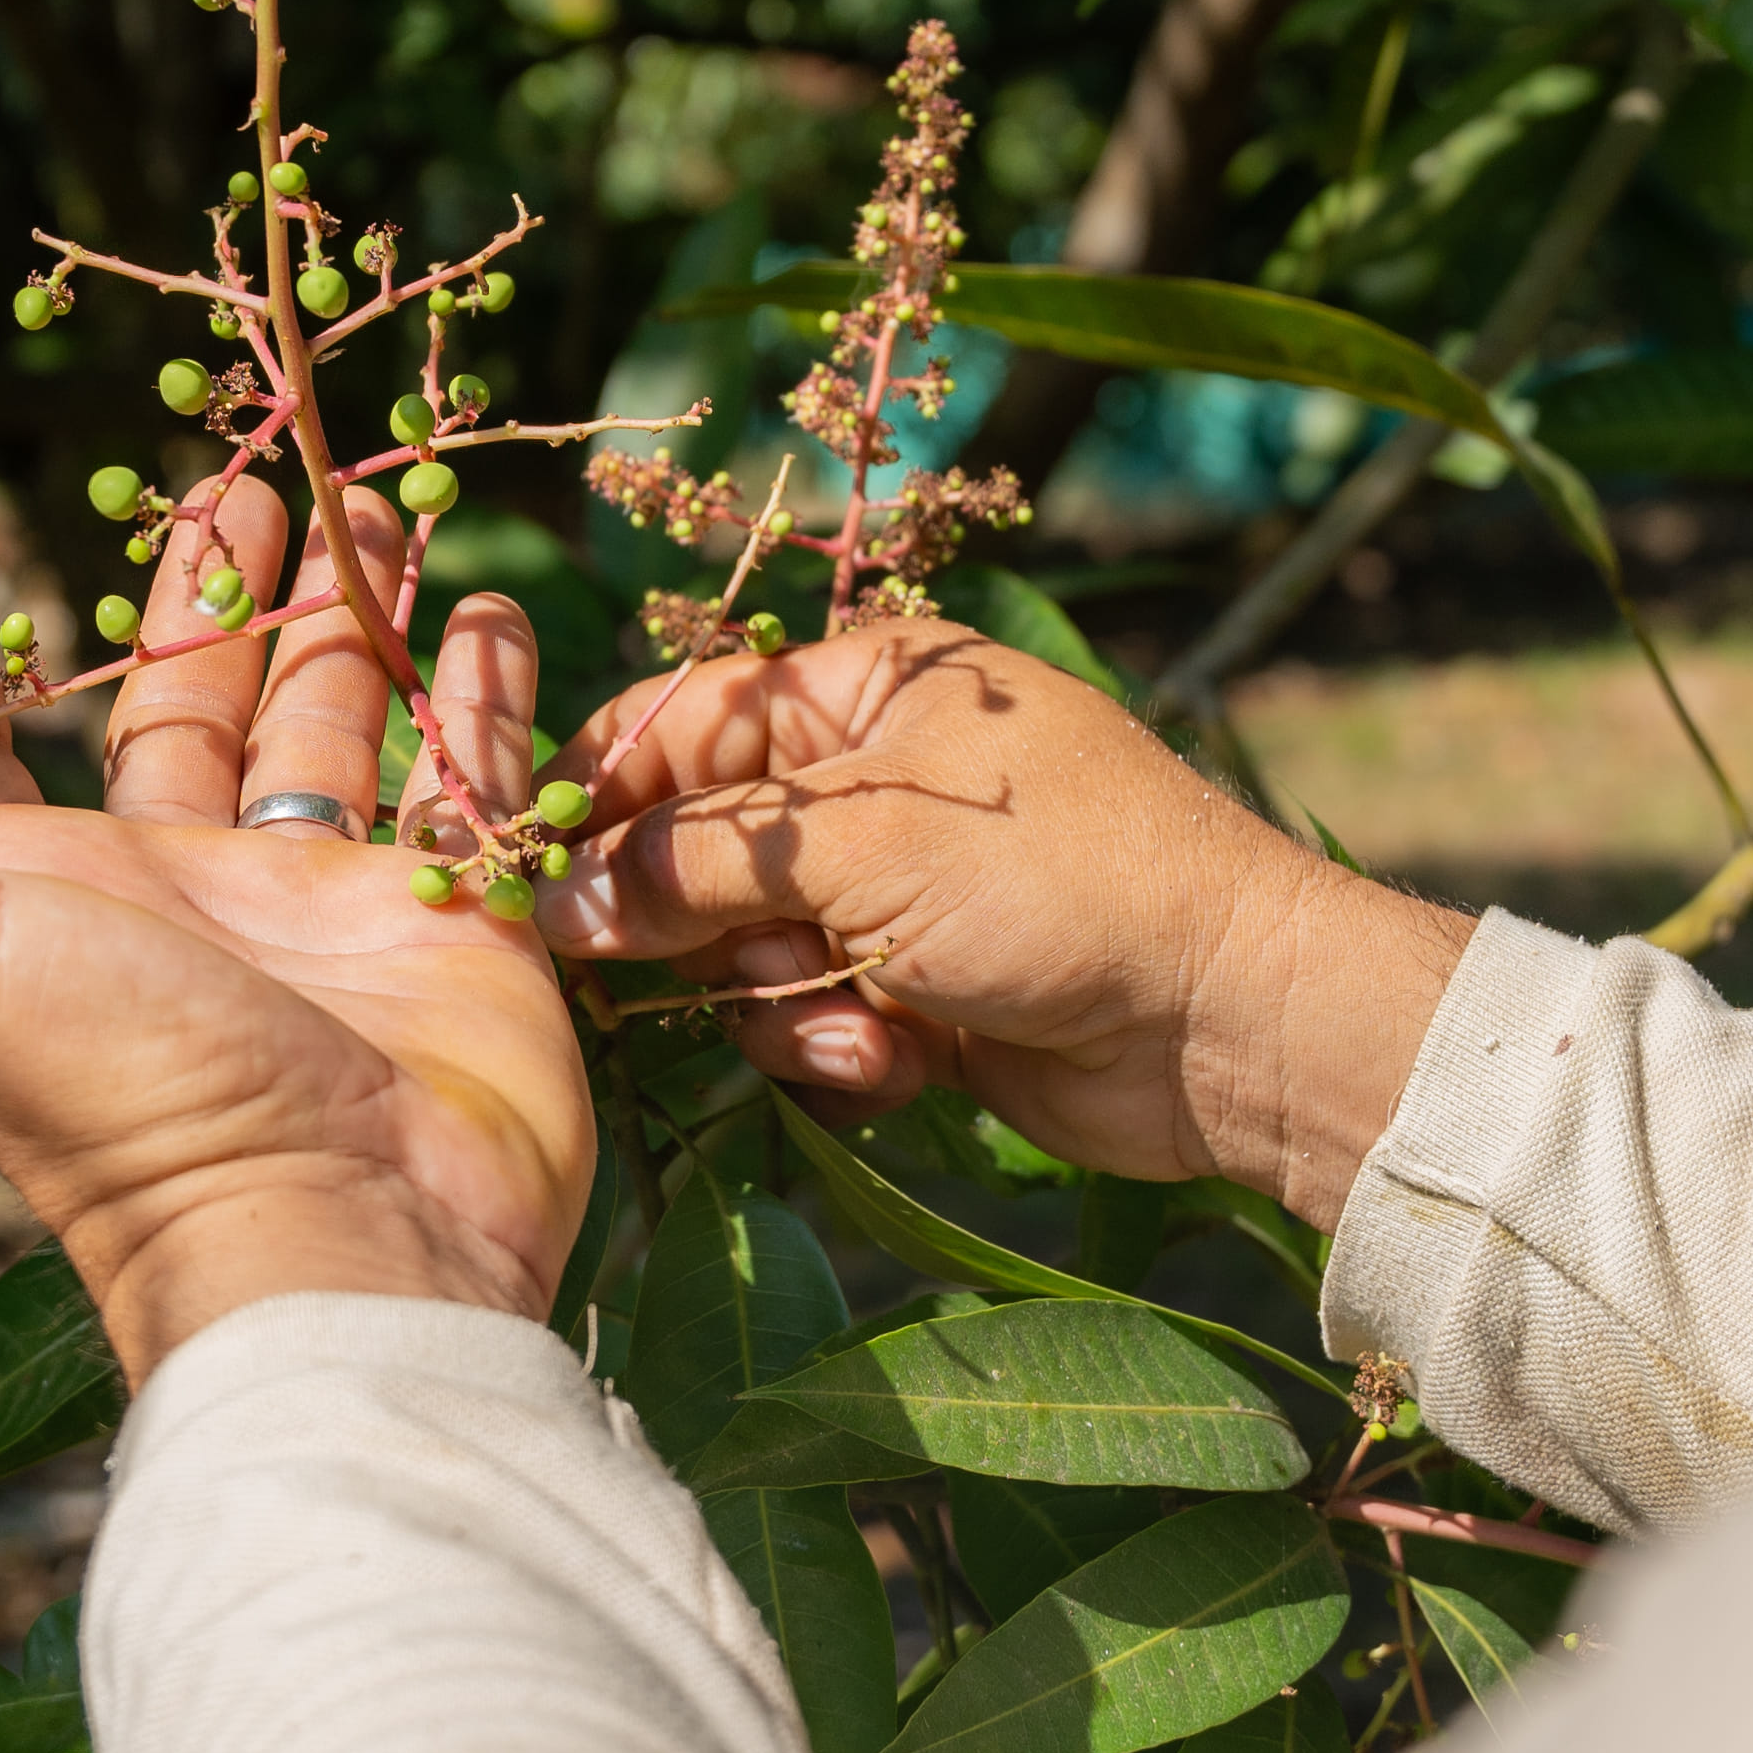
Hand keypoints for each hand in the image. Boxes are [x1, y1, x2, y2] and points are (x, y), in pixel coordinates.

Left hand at [0, 490, 596, 1383]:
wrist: (345, 1242)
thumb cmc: (122, 1097)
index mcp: (42, 895)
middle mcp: (179, 895)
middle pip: (180, 710)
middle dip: (205, 590)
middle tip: (241, 459)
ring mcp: (320, 909)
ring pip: (327, 727)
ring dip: (343, 614)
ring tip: (372, 496)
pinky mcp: (449, 925)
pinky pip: (464, 783)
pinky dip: (477, 695)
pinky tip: (486, 603)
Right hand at [540, 625, 1469, 1230]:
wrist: (1223, 1018)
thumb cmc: (1060, 882)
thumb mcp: (865, 840)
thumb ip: (698, 862)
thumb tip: (565, 900)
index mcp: (866, 691)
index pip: (681, 727)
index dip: (600, 797)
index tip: (529, 871)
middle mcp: (874, 784)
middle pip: (701, 854)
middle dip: (703, 927)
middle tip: (713, 964)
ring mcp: (896, 897)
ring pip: (746, 956)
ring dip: (784, 1003)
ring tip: (858, 1017)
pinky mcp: (916, 998)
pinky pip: (810, 1026)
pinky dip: (841, 1051)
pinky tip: (902, 1061)